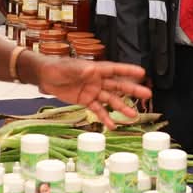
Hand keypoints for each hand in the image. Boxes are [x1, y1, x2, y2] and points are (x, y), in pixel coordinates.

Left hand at [32, 56, 148, 128]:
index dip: (128, 71)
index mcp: (95, 69)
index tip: (142, 73)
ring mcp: (93, 91)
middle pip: (118, 86)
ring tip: (133, 116)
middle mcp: (97, 80)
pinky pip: (98, 110)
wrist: (45, 77)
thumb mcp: (67, 68)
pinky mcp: (86, 101)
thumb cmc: (56, 68)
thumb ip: (79, 70)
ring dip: (121, 107)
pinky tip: (112, 125)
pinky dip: (104, 117)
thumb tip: (92, 71)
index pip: (114, 69)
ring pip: (111, 100)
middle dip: (132, 91)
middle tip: (147, 95)